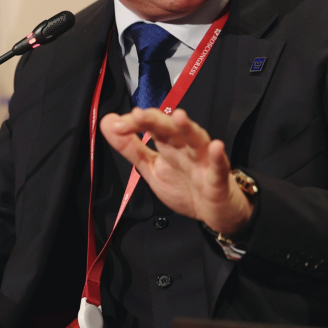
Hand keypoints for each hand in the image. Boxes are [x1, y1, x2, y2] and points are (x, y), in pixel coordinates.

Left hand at [99, 106, 252, 234]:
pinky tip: (216, 147)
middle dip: (155, 121)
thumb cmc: (186, 187)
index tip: (116, 125)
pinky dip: (218, 158)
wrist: (215, 212)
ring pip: (197, 141)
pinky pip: (219, 169)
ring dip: (188, 129)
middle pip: (171, 130)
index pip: (151, 126)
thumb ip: (130, 148)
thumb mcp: (152, 169)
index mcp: (169, 145)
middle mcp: (186, 149)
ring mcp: (204, 163)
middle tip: (137, 114)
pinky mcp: (218, 181)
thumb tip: (108, 123)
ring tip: (178, 117)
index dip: (135, 124)